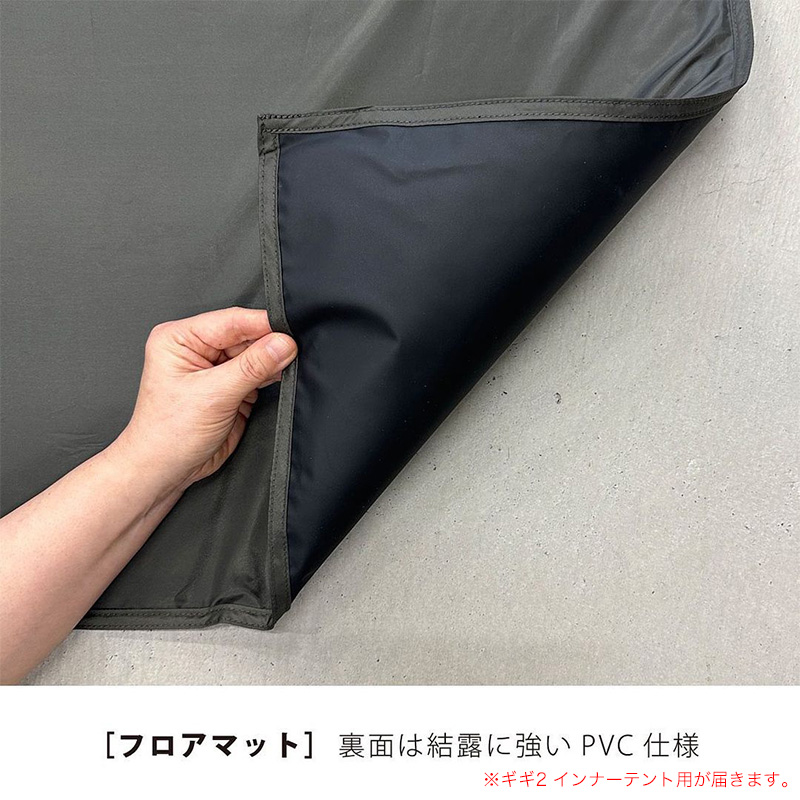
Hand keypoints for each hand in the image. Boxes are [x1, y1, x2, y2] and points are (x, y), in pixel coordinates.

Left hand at [112, 307, 296, 492]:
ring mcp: (215, 368)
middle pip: (246, 335)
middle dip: (270, 345)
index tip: (292, 332)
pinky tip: (282, 379)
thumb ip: (252, 367)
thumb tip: (283, 343)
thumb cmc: (168, 434)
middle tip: (295, 353)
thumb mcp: (213, 395)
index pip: (231, 320)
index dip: (264, 325)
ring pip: (255, 354)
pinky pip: (258, 373)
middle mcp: (197, 348)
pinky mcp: (230, 387)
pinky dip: (271, 377)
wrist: (164, 471)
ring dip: (272, 362)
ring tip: (289, 368)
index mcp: (180, 338)